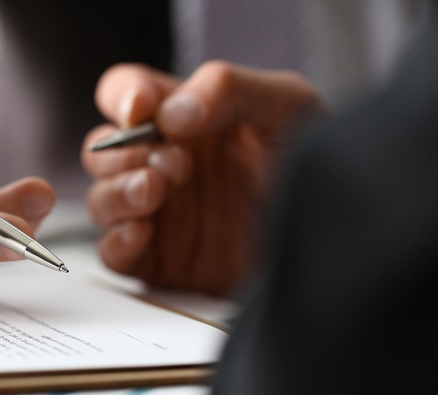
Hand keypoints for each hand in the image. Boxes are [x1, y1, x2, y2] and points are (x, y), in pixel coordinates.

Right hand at [82, 62, 323, 295]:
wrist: (336, 249)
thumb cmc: (320, 172)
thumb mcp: (288, 109)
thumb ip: (228, 89)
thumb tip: (169, 115)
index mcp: (190, 121)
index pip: (128, 94)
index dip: (123, 98)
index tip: (140, 112)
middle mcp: (168, 165)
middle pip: (103, 151)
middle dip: (125, 154)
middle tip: (175, 166)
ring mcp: (162, 215)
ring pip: (101, 200)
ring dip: (117, 193)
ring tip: (155, 194)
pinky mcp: (163, 262)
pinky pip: (113, 254)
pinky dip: (117, 242)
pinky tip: (144, 232)